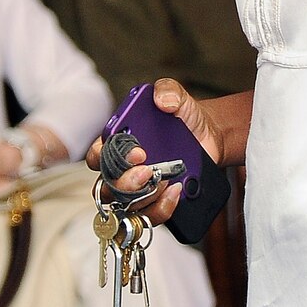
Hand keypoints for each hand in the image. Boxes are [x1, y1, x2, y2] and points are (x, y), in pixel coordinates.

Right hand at [82, 78, 223, 225]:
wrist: (210, 137)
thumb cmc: (185, 118)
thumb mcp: (179, 98)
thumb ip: (168, 90)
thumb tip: (162, 100)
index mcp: (119, 143)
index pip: (97, 156)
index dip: (108, 157)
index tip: (137, 151)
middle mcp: (123, 169)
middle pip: (107, 186)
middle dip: (126, 182)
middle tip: (149, 171)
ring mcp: (138, 189)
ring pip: (126, 205)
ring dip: (145, 196)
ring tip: (168, 181)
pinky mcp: (155, 202)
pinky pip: (149, 216)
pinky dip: (161, 208)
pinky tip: (177, 192)